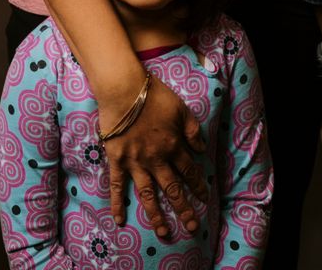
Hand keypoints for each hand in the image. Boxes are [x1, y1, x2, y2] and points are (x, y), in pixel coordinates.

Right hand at [102, 77, 206, 239]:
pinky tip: (119, 220)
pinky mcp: (116, 160)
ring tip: (164, 232)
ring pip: (148, 194)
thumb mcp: (181, 108)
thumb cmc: (153, 95)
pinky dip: (117, 203)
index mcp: (173, 146)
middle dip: (184, 209)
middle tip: (192, 227)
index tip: (206, 199)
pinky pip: (117, 185)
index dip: (199, 186)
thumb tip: (200, 147)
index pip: (189, 171)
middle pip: (172, 189)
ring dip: (156, 215)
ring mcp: (135, 162)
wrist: (124, 89)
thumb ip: (192, 129)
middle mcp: (156, 159)